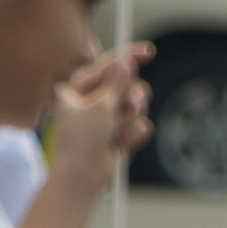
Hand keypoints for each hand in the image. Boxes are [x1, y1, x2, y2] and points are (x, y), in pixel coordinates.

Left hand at [48, 45, 152, 185]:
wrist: (84, 175)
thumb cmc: (82, 139)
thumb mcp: (100, 106)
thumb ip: (116, 83)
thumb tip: (126, 62)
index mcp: (79, 88)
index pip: (107, 66)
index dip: (128, 57)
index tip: (147, 52)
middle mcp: (93, 100)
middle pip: (128, 85)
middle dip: (132, 96)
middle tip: (129, 105)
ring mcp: (107, 117)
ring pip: (137, 105)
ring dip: (131, 117)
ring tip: (118, 130)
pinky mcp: (119, 132)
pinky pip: (140, 125)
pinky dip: (133, 134)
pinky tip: (120, 145)